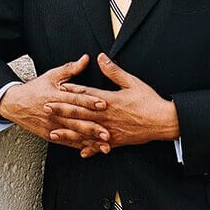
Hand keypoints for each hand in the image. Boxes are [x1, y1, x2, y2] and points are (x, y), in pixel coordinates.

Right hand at [0, 54, 111, 152]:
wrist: (15, 104)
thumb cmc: (35, 89)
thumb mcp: (51, 76)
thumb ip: (70, 68)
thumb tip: (86, 58)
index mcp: (55, 96)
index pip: (75, 98)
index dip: (89, 101)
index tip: (103, 104)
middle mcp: (54, 112)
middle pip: (76, 120)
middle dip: (92, 126)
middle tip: (107, 131)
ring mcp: (52, 126)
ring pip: (73, 134)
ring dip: (89, 140)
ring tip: (104, 145)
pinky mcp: (50, 135)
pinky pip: (67, 142)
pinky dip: (79, 146)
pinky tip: (91, 149)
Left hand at [56, 53, 179, 157]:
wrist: (163, 121)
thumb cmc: (149, 101)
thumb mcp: (133, 82)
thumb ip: (114, 71)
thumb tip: (101, 58)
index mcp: (110, 100)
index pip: (86, 94)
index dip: (71, 91)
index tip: (57, 88)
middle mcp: (107, 116)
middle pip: (80, 113)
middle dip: (62, 110)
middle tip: (46, 108)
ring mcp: (110, 130)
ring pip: (85, 132)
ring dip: (68, 133)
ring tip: (54, 133)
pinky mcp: (117, 140)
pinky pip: (100, 146)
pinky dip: (90, 149)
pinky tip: (80, 151)